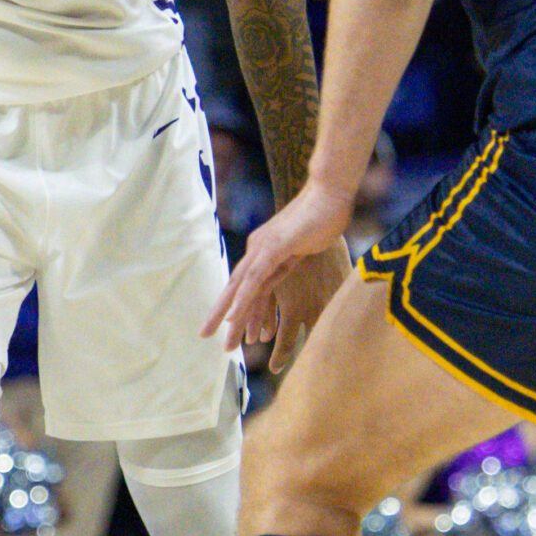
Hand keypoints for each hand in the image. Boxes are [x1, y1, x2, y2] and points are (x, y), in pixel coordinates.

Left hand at [203, 181, 353, 364]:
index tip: (228, 326)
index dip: (236, 305)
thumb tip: (288, 263)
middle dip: (220, 314)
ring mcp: (263, 248)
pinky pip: (255, 279)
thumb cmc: (322, 216)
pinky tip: (234, 317)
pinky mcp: (275, 247)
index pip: (245, 283)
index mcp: (263, 249)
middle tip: (205, 335)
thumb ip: (291, 255)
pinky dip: (243, 300)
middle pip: (234, 287)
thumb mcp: (303, 244)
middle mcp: (257, 248)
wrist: (331, 192)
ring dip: (230, 316)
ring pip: (240, 288)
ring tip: (227, 343)